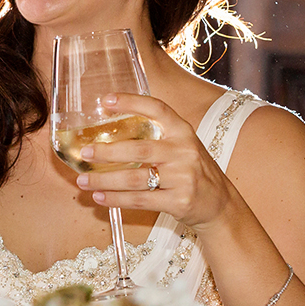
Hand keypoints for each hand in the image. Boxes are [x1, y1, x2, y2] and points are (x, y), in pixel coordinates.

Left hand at [74, 92, 236, 231]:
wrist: (221, 205)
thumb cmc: (193, 171)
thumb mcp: (182, 146)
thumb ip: (156, 137)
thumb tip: (109, 134)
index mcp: (183, 132)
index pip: (157, 109)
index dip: (131, 102)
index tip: (105, 100)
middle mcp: (184, 151)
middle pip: (138, 149)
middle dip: (107, 152)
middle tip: (85, 153)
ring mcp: (183, 178)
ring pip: (134, 178)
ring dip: (104, 180)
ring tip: (83, 180)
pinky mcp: (179, 201)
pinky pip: (140, 200)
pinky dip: (116, 199)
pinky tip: (99, 197)